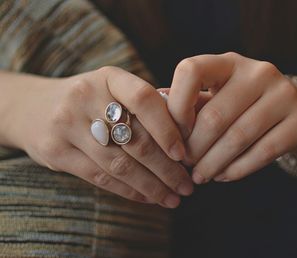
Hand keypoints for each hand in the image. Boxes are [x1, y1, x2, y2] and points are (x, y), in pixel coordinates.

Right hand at [8, 67, 192, 207]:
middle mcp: (86, 97)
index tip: (185, 154)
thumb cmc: (89, 100)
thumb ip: (146, 104)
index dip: (168, 128)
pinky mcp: (56, 152)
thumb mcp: (113, 88)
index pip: (144, 99)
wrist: (32, 107)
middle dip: (167, 168)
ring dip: (152, 186)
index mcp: (109, 77)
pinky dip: (130, 191)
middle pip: (135, 139)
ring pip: (119, 164)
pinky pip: (100, 178)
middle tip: (187, 186)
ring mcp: (67, 125)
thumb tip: (190, 132)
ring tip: (173, 198)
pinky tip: (148, 198)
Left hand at [167, 52, 296, 182]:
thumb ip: (191, 102)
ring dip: (212, 164)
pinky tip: (223, 176)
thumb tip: (154, 115)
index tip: (173, 134)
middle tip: (185, 166)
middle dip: (193, 148)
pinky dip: (237, 169)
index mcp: (229, 61)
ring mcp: (284, 94)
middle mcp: (258, 72)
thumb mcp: (219, 94)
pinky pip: (262, 152)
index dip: (176, 106)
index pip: (191, 71)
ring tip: (200, 177)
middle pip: (214, 116)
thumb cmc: (245, 103)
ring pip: (238, 138)